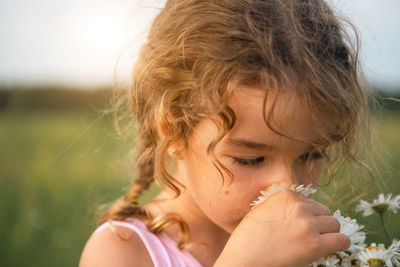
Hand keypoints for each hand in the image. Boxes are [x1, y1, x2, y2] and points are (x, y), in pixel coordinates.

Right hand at [214, 190, 349, 266]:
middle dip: (319, 223)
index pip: (309, 201)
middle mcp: (299, 207)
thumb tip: (302, 208)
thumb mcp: (262, 211)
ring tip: (317, 242)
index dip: (307, 215)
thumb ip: (282, 206)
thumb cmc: (248, 239)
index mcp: (286, 196)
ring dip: (328, 233)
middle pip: (324, 212)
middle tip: (308, 236)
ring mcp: (308, 225)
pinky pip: (341, 240)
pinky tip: (333, 248)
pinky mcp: (315, 244)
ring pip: (335, 224)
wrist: (244, 259)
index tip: (299, 225)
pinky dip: (340, 244)